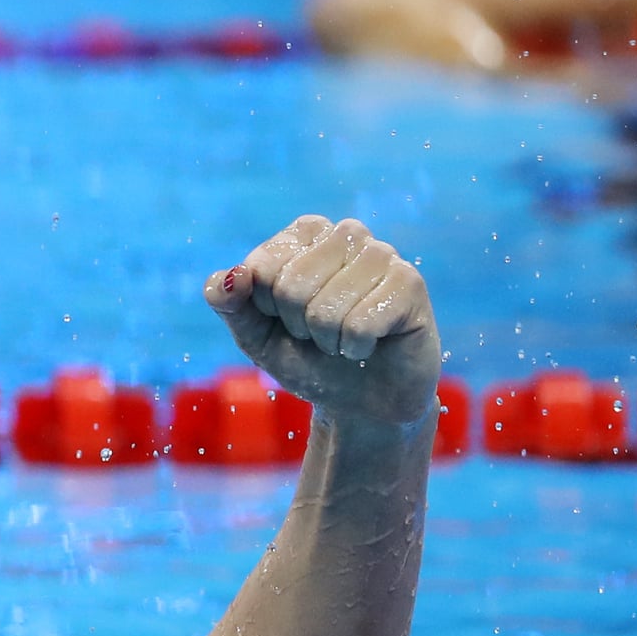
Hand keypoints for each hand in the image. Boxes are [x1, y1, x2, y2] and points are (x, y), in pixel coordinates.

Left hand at [205, 215, 441, 427]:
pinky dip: (354, 348)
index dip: (266, 308)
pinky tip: (369, 344)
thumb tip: (227, 278)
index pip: (261, 267)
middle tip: (318, 333)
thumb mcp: (256, 335)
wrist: (360, 402)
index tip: (286, 318)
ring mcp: (382, 255)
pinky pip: (360, 324)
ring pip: (326, 307)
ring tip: (343, 338)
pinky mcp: (410, 284)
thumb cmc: (307, 358)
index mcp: (304, 233)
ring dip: (327, 339)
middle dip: (297, 326)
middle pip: (292, 286)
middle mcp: (345, 233)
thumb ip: (231, 305)